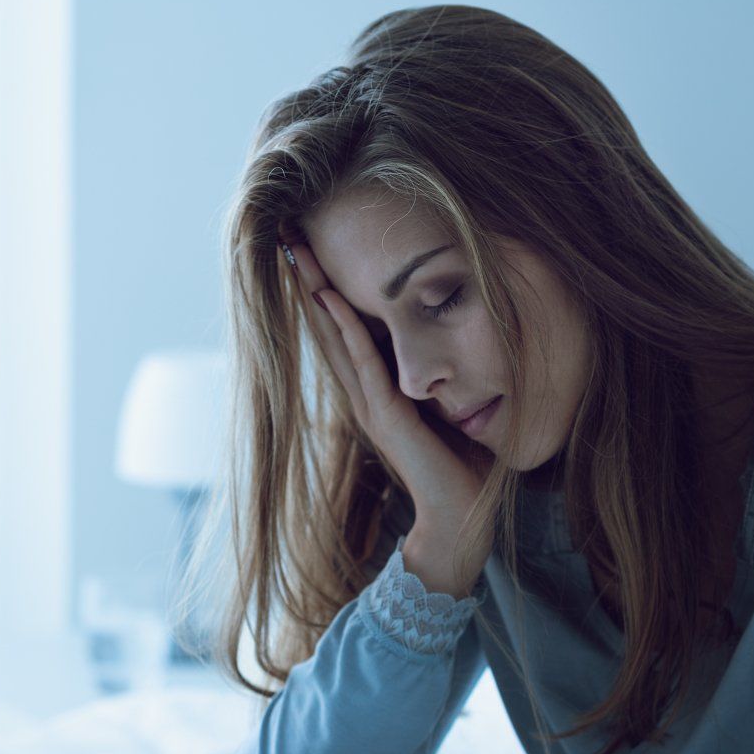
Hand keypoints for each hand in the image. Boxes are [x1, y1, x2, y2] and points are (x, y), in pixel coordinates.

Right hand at [282, 239, 491, 536]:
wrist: (459, 518)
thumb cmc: (463, 467)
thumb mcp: (450, 408)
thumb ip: (442, 378)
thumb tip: (461, 339)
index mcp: (378, 391)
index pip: (347, 330)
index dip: (329, 288)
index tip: (315, 249)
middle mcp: (365, 394)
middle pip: (329, 326)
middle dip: (310, 280)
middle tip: (290, 235)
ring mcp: (369, 405)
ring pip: (335, 337)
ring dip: (316, 293)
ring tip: (298, 254)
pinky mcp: (385, 417)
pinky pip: (362, 362)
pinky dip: (345, 328)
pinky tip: (331, 298)